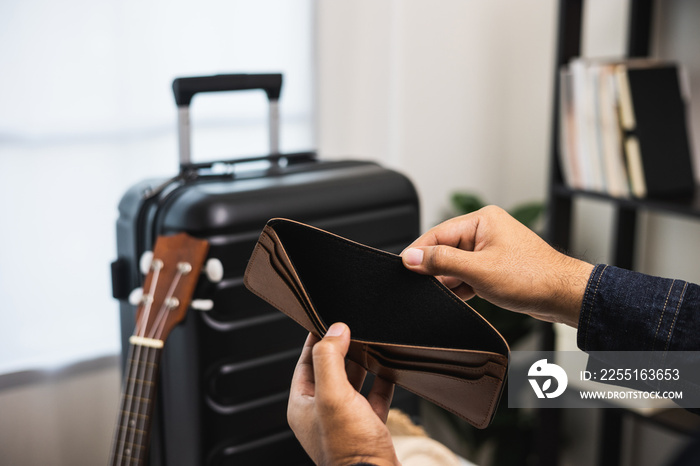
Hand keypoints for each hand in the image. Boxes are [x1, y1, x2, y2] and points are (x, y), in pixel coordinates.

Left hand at [288, 322, 398, 465]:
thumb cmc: (349, 449)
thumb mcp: (333, 395)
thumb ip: (330, 358)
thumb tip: (335, 330)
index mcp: (303, 405)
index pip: (305, 363)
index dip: (316, 340)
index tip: (326, 319)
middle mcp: (321, 413)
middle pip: (329, 370)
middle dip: (341, 348)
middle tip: (353, 328)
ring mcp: (345, 421)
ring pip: (352, 383)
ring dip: (362, 364)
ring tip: (371, 344)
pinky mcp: (367, 427)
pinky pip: (374, 398)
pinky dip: (381, 383)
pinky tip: (390, 370)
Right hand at [401, 205, 593, 327]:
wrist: (564, 296)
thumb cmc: (533, 277)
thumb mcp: (478, 270)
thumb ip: (442, 262)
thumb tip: (413, 257)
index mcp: (482, 220)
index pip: (438, 233)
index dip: (419, 251)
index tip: (403, 266)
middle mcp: (486, 230)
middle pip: (446, 248)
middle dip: (436, 269)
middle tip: (423, 284)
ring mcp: (491, 249)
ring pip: (456, 264)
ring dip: (451, 280)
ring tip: (453, 291)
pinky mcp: (495, 267)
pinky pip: (468, 274)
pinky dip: (462, 286)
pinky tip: (462, 296)